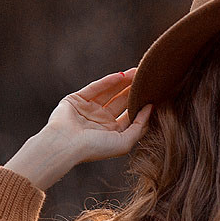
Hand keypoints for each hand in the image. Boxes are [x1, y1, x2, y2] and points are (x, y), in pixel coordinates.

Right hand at [5, 69, 152, 189]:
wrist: (65, 145)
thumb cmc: (95, 148)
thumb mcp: (125, 142)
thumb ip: (140, 126)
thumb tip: (151, 108)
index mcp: (111, 133)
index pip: (129, 115)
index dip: (141, 105)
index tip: (155, 94)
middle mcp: (100, 121)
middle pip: (121, 101)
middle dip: (132, 90)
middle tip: (147, 78)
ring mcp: (87, 109)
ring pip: (109, 92)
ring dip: (122, 82)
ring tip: (137, 72)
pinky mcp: (76, 100)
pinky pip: (95, 88)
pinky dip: (107, 81)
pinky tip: (121, 75)